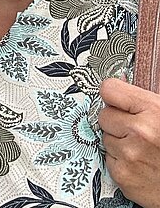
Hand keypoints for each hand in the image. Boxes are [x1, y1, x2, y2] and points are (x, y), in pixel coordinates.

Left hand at [99, 77, 159, 207]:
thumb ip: (142, 100)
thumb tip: (120, 80)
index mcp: (152, 111)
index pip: (109, 89)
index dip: (112, 94)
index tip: (115, 99)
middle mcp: (139, 132)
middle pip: (104, 115)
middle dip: (116, 122)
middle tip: (135, 130)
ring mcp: (129, 156)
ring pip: (105, 138)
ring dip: (118, 142)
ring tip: (140, 149)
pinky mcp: (123, 176)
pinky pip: (108, 160)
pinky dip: (120, 162)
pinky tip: (138, 164)